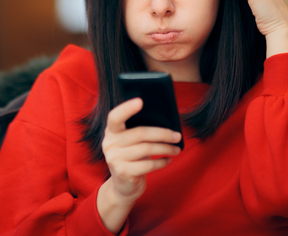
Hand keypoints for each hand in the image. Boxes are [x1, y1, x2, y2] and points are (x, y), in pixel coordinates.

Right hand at [97, 98, 181, 232]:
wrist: (123, 185)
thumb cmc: (133, 157)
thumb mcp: (132, 143)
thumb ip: (140, 131)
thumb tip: (166, 123)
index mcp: (111, 131)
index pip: (115, 116)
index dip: (126, 108)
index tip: (141, 101)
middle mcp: (109, 143)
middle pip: (140, 133)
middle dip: (162, 134)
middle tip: (177, 136)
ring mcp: (114, 159)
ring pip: (146, 149)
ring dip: (165, 148)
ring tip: (176, 149)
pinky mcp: (123, 173)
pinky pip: (148, 165)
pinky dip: (161, 162)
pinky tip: (168, 160)